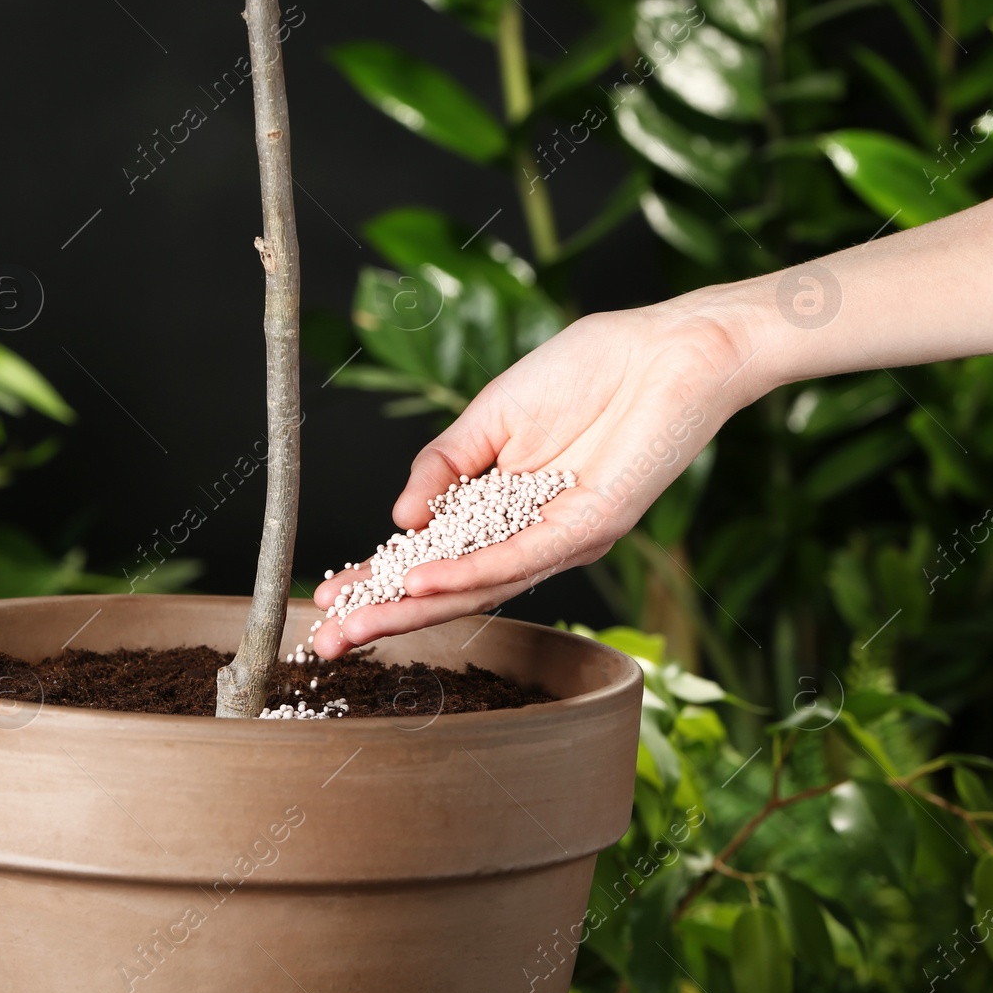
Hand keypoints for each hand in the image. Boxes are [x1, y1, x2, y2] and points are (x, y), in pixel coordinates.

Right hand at [309, 304, 755, 658]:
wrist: (665, 351)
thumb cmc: (588, 372)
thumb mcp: (489, 416)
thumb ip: (441, 465)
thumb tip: (398, 518)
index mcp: (498, 507)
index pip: (428, 555)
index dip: (377, 579)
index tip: (327, 598)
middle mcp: (524, 534)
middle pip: (445, 587)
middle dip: (383, 614)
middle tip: (326, 641)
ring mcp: (556, 538)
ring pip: (475, 585)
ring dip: (412, 607)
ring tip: (359, 624)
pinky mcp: (587, 528)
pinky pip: (518, 559)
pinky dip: (467, 573)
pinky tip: (422, 582)